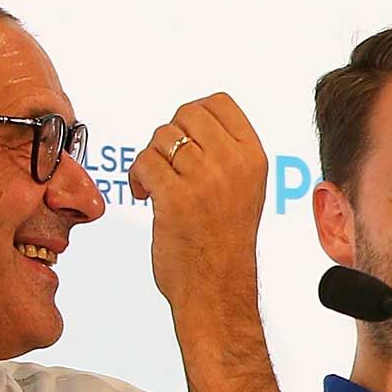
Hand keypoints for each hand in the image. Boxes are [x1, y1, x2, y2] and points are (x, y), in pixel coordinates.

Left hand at [128, 93, 268, 309]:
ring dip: (151, 158)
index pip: (219, 103)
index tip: (187, 137)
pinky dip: (137, 177)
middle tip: (169, 163)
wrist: (217, 288)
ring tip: (157, 183)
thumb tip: (196, 123)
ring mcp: (205, 179)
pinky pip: (144, 161)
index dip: (194, 116)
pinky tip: (146, 194)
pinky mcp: (175, 196)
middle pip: (186, 113)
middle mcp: (233, 164)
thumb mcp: (245, 189)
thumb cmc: (225, 244)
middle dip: (170, 135)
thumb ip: (228, 154)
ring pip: (162, 137)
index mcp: (254, 158)